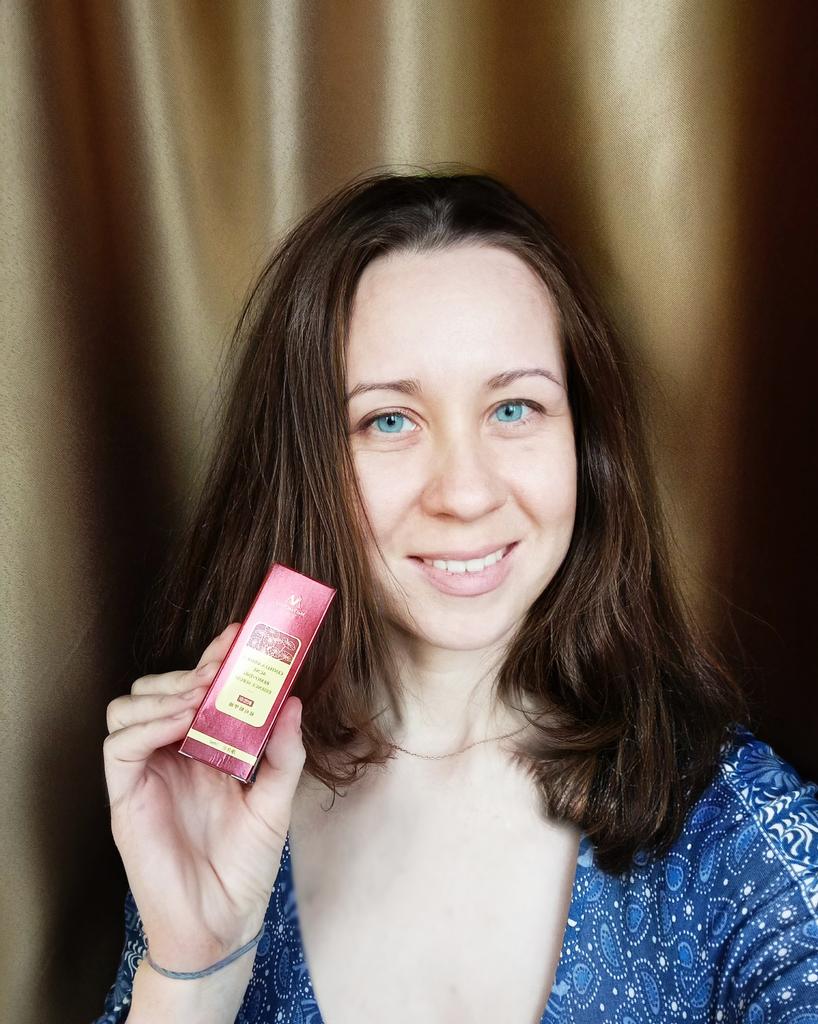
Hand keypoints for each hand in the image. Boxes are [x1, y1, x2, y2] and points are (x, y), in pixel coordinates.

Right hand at [103, 623, 305, 970]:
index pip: (198, 690)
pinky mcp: (124, 796)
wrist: (223, 921)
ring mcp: (145, 773)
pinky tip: (179, 719)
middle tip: (221, 666)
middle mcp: (170, 754)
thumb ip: (283, 752)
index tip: (238, 634)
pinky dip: (146, 723)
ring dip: (165, 691)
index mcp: (204, 749)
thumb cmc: (247, 864)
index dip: (214, 659)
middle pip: (158, 689)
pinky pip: (119, 745)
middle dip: (189, 670)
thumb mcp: (276, 800)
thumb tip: (292, 700)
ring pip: (129, 707)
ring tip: (201, 693)